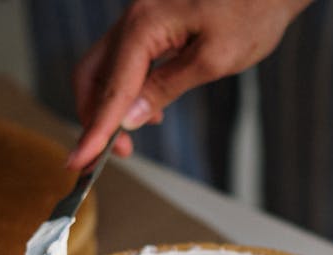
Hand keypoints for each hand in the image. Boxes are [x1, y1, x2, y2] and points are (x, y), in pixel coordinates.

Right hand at [67, 0, 310, 169]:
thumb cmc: (251, 14)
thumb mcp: (213, 60)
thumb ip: (166, 87)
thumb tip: (129, 119)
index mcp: (144, 26)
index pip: (111, 88)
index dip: (95, 130)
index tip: (80, 162)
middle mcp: (133, 21)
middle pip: (92, 77)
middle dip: (95, 120)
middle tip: (115, 154)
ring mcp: (139, 23)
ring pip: (103, 71)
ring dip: (108, 108)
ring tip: (132, 139)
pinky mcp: (151, 29)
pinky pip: (123, 64)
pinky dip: (125, 93)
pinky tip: (148, 111)